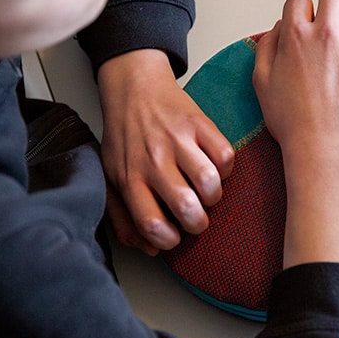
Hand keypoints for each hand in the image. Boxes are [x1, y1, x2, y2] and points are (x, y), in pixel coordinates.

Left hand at [97, 49, 234, 254]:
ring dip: (214, 196)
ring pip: (210, 183)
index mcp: (130, 177)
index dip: (168, 239)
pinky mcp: (199, 124)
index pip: (150, 223)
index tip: (174, 236)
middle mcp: (153, 160)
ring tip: (206, 192)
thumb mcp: (112, 177)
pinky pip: (226, 156)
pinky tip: (213, 165)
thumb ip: (124, 217)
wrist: (134, 88)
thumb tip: (150, 249)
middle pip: (186, 207)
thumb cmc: (125, 138)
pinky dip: (225, 168)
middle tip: (196, 217)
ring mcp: (177, 140)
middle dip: (198, 223)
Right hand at [254, 0, 338, 153]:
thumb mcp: (261, 83)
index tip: (306, 27)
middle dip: (332, 8)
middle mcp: (327, 34)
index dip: (301, 12)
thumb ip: (267, 47)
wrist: (323, 147)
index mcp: (295, 36)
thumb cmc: (291, 121)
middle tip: (333, 30)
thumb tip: (280, 27)